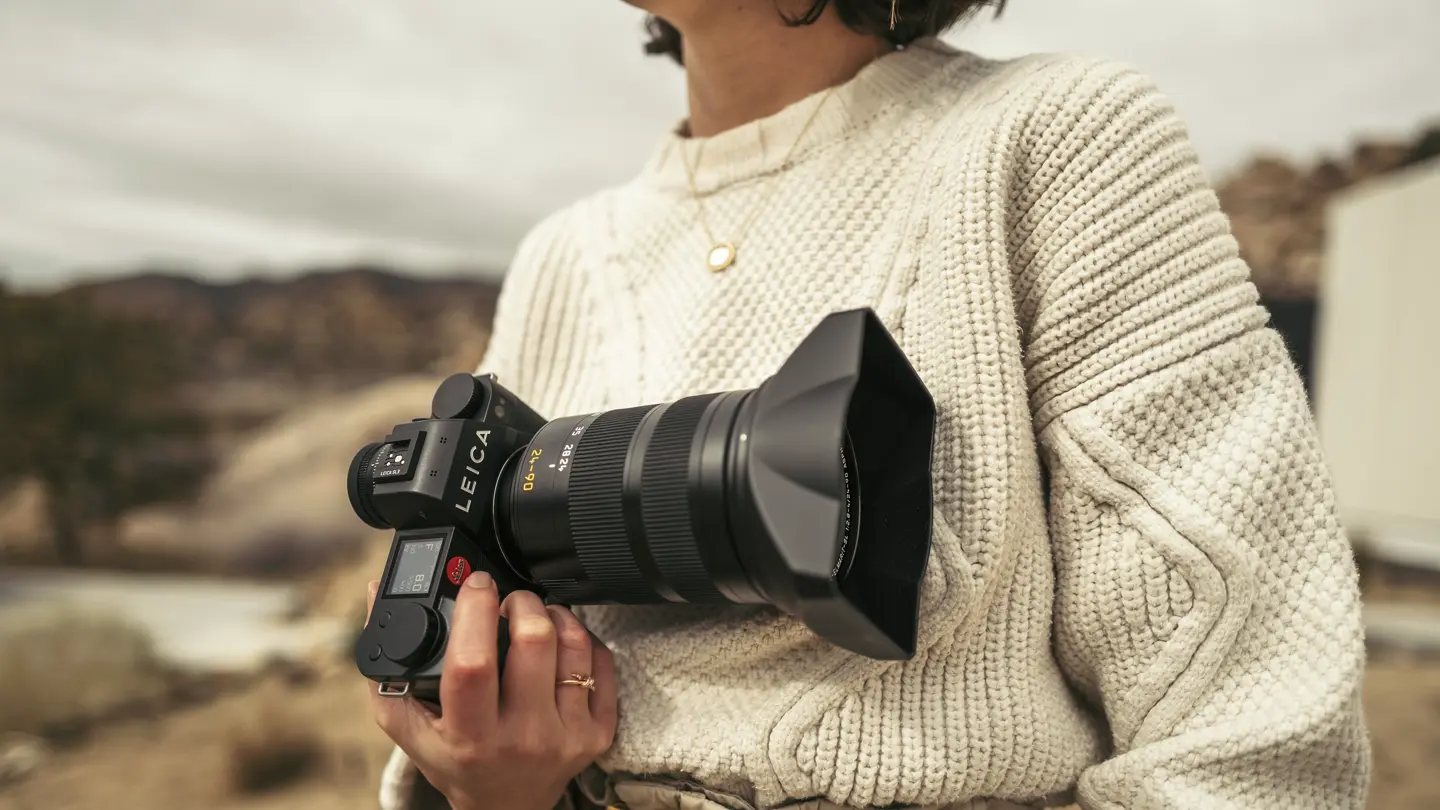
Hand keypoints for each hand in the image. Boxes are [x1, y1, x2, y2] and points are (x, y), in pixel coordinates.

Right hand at [366, 572, 617, 809]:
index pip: (474, 664)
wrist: (505, 807)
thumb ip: (388, 666)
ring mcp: (567, 736)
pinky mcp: (598, 733)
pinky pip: (602, 663)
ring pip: (573, 644)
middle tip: (509, 602)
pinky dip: (583, 640)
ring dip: (555, 615)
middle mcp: (523, 738)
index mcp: (471, 737)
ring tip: (536, 618)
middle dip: (521, 602)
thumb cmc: (456, 761)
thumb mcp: (409, 728)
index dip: (476, 611)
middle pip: (535, 641)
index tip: (475, 584)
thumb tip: (377, 594)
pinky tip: (562, 643)